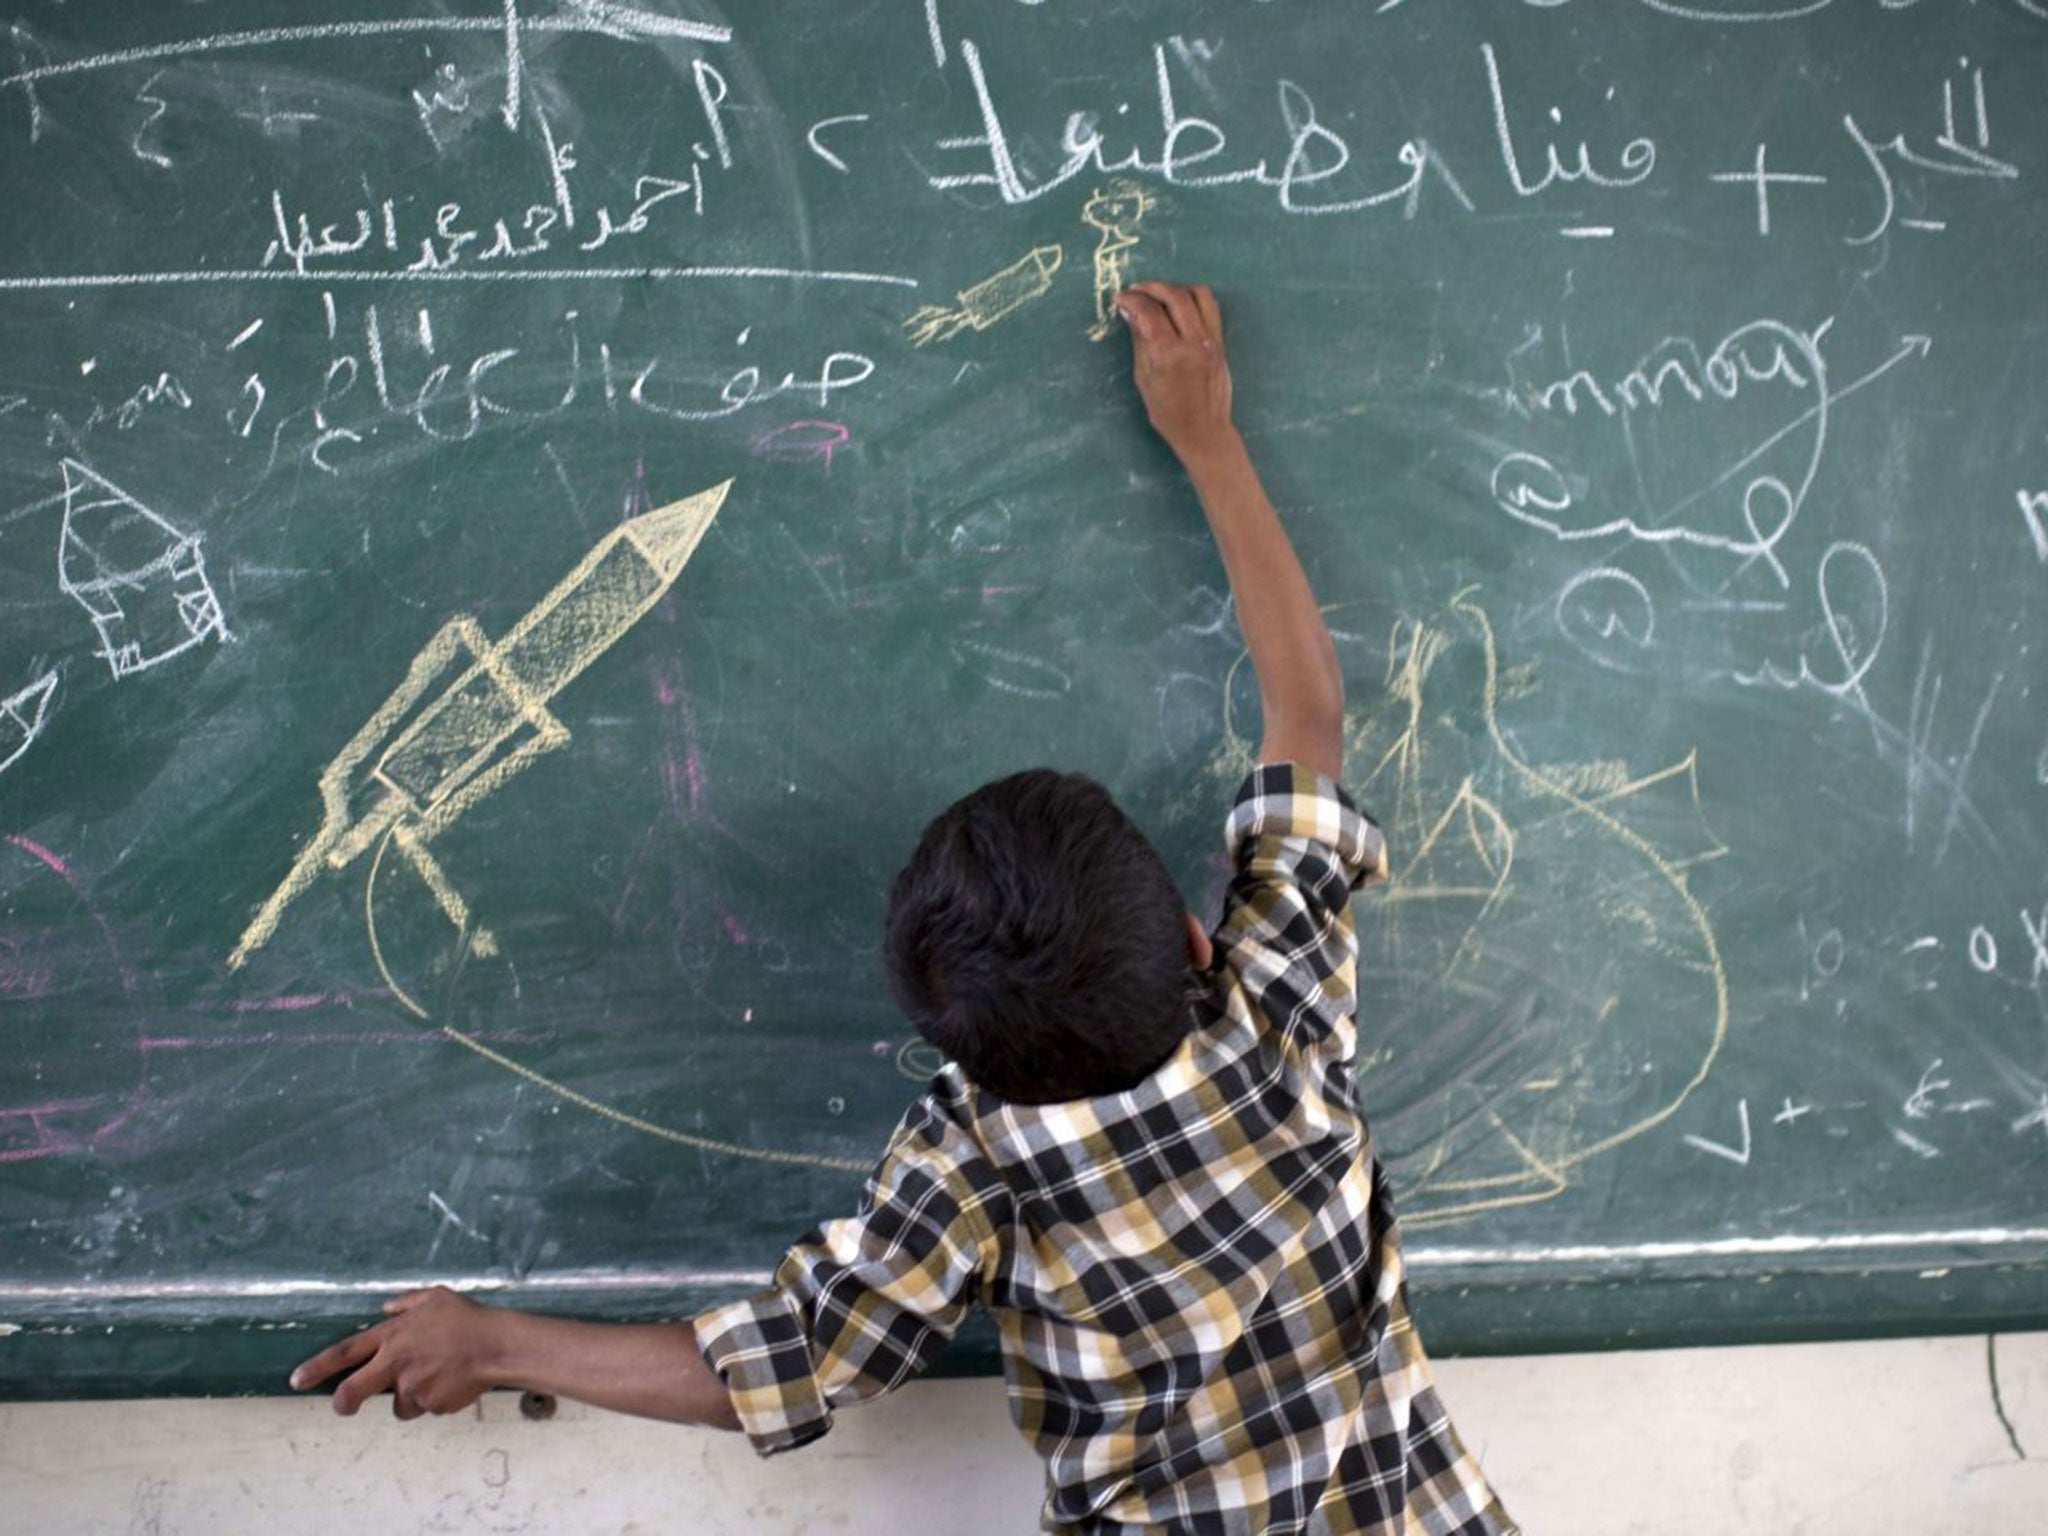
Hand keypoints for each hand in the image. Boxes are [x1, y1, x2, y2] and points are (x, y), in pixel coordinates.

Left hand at [289, 1286, 504, 1418]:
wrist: (497, 1345)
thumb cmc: (467, 1318)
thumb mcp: (436, 1297)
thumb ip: (407, 1303)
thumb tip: (386, 1309)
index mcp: (392, 1337)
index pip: (344, 1353)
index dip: (317, 1367)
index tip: (296, 1380)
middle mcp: (396, 1364)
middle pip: (352, 1393)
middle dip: (343, 1403)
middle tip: (343, 1406)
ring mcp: (412, 1388)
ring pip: (399, 1403)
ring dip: (413, 1395)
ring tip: (440, 1374)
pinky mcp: (430, 1405)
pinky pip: (426, 1407)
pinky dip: (436, 1398)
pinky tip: (455, 1380)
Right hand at [1118, 281, 1234, 466]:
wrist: (1203, 429)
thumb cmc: (1167, 412)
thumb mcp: (1144, 378)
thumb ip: (1140, 341)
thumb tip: (1131, 312)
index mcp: (1169, 355)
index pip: (1150, 312)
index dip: (1132, 299)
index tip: (1121, 298)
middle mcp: (1193, 342)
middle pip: (1175, 296)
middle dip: (1152, 287)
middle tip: (1137, 290)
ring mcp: (1210, 340)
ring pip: (1198, 294)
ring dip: (1175, 287)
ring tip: (1159, 294)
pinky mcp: (1220, 341)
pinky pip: (1210, 306)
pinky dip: (1193, 297)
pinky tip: (1179, 303)